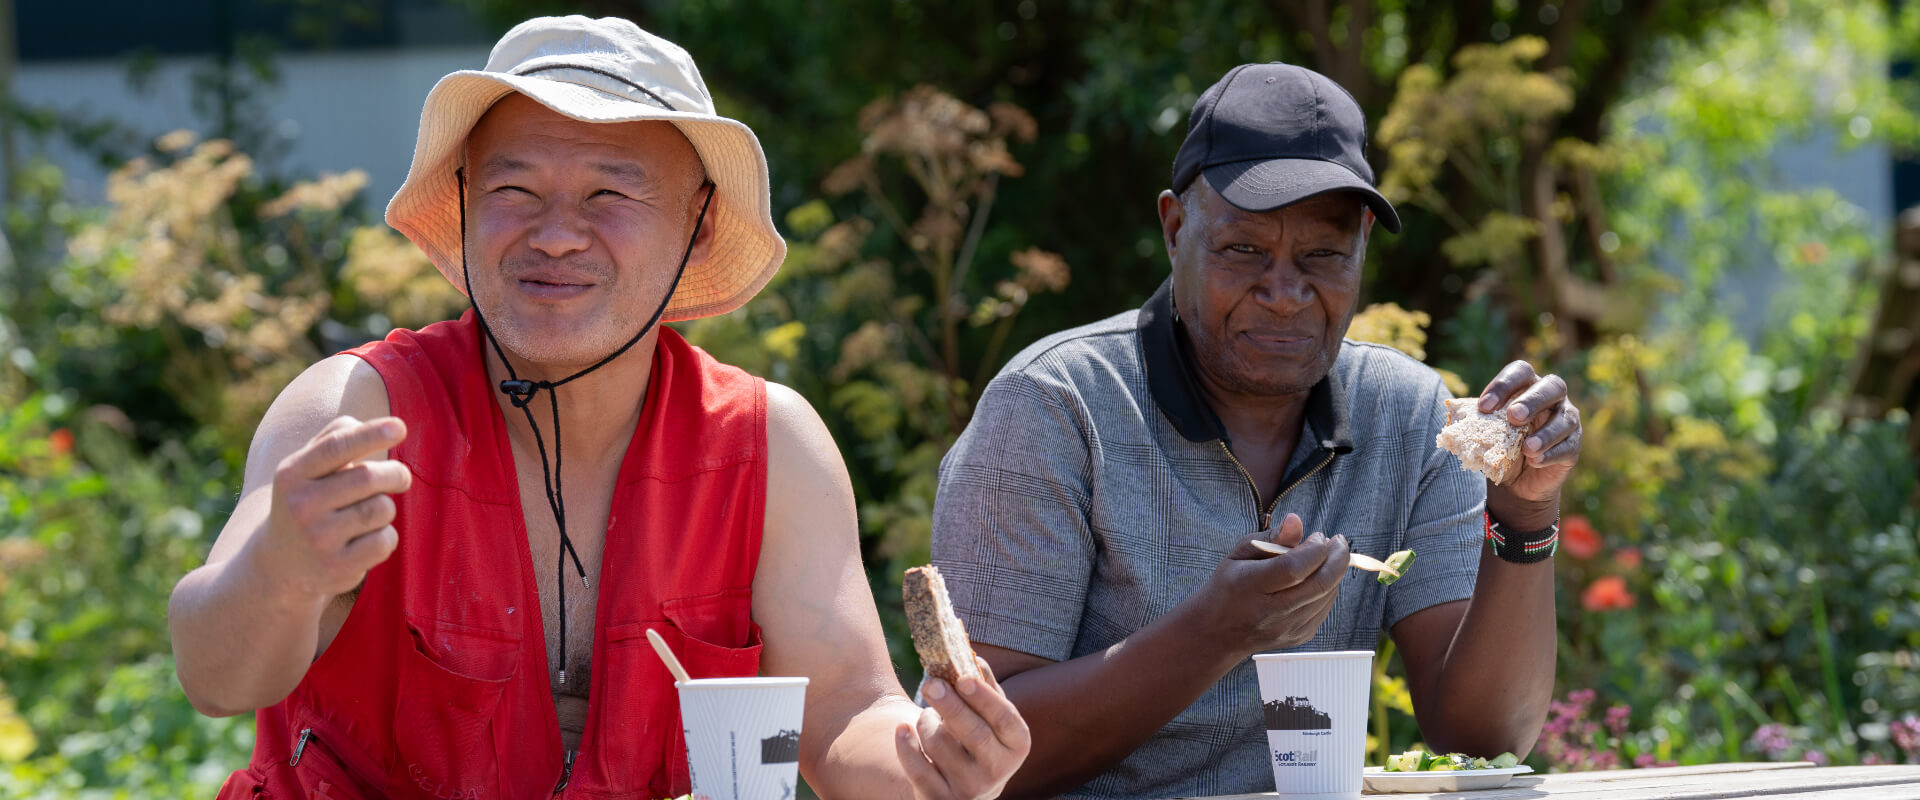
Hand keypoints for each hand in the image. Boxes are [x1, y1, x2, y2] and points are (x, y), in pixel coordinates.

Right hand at [253, 416, 411, 601]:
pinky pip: (385, 540)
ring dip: (386, 508)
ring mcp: (318, 539)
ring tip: (369, 515)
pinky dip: (386, 537)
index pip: (336, 446)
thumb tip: (374, 426)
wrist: (279, 566)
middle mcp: (301, 505)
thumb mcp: (305, 469)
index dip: (371, 434)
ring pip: (381, 509)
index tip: (400, 427)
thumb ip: (333, 439)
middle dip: (396, 474)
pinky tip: (366, 540)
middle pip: (368, 478)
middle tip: (401, 477)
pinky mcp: (337, 567)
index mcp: (292, 474)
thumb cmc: (306, 502)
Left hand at [896, 656, 1031, 799]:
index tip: (962, 678)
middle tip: (930, 683)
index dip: (984, 697)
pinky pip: (917, 768)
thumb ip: (984, 686)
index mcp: (1016, 744)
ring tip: (928, 718)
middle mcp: (998, 770)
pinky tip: (902, 729)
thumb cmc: (978, 739)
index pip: (1004, 718)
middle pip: (973, 733)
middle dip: (949, 705)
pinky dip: (905, 745)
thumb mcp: (989, 716)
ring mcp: (970, 789)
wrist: (966, 790)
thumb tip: (972, 657)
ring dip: (926, 721)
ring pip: (939, 744)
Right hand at [1195, 513, 1346, 655]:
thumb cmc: (1229, 586)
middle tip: (1339, 542)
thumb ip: (1270, 537)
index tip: (1318, 536)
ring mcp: (1286, 628)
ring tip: (1327, 556)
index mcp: (1250, 586)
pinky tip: (1319, 577)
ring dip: (1335, 572)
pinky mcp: (1298, 636)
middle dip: (1338, 558)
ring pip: (1327, 596)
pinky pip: (1325, 608)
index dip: (1314, 549)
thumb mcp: (1239, 554)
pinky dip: (1329, 588)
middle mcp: (1270, 611)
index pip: (1294, 568)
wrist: (1219, 632)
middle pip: (1319, 584)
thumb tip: (1296, 521)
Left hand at [1477, 360, 1581, 509]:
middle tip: (1513, 416)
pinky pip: (1568, 447)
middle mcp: (1552, 397)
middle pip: (1552, 386)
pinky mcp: (1573, 446)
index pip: (1521, 372)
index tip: (1484, 407)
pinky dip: (1551, 453)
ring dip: (1545, 433)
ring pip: (1565, 419)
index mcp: (1527, 386)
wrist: (1514, 481)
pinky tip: (1535, 461)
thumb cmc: (1498, 444)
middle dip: (1532, 400)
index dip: (1504, 385)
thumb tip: (1455, 415)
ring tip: (1526, 448)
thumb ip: (1477, 419)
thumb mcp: (1485, 430)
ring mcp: (1567, 420)